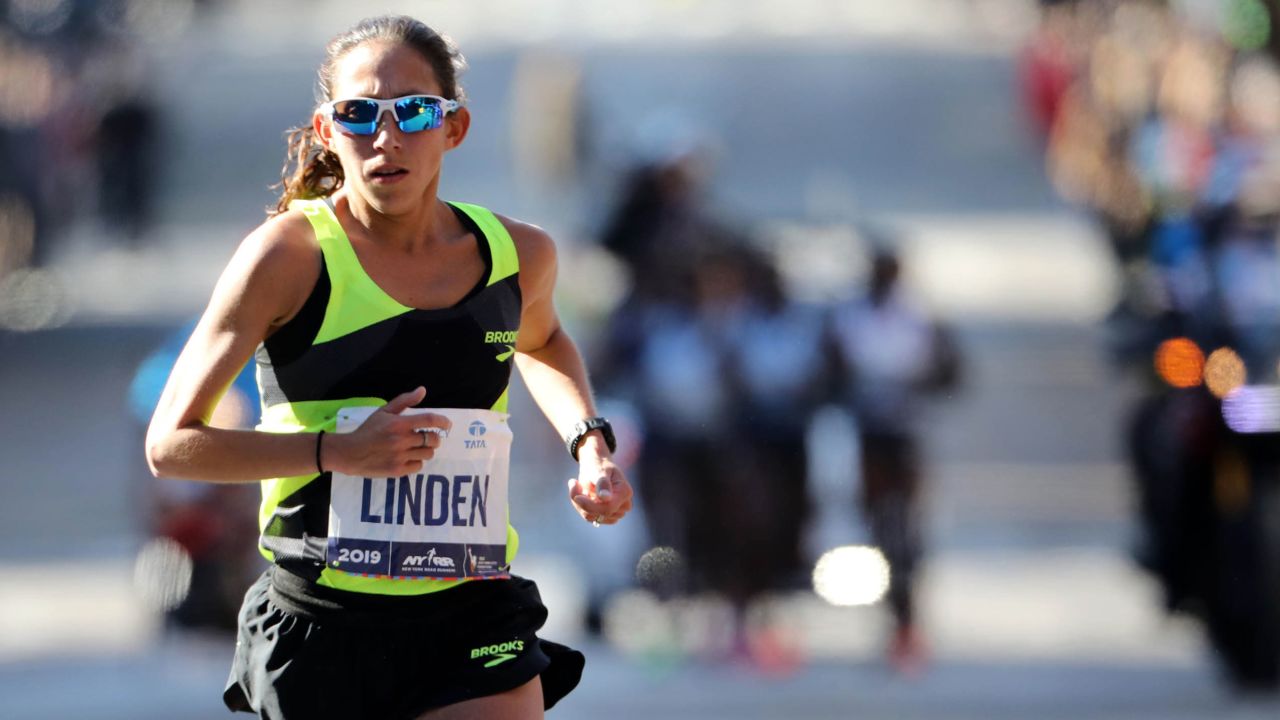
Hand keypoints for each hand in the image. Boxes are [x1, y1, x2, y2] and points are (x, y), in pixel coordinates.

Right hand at [325, 387, 451, 476]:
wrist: (350, 453)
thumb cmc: (368, 430)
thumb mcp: (384, 411)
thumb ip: (404, 401)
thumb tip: (422, 390)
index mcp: (399, 424)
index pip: (429, 420)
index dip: (443, 421)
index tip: (447, 424)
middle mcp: (402, 440)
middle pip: (433, 439)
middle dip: (434, 437)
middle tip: (427, 437)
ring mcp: (400, 457)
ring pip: (428, 453)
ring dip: (426, 449)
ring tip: (416, 447)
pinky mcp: (398, 470)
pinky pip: (419, 466)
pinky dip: (416, 462)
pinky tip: (408, 457)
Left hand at [567, 451, 632, 525]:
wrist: (597, 466)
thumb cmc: (598, 466)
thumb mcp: (599, 470)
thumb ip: (603, 483)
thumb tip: (606, 498)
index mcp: (625, 492)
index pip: (608, 508)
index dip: (589, 505)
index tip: (576, 496)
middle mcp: (624, 505)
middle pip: (599, 514)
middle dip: (582, 501)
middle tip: (573, 483)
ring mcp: (616, 513)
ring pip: (591, 516)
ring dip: (579, 503)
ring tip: (579, 486)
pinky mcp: (606, 517)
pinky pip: (588, 517)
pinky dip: (580, 506)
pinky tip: (582, 494)